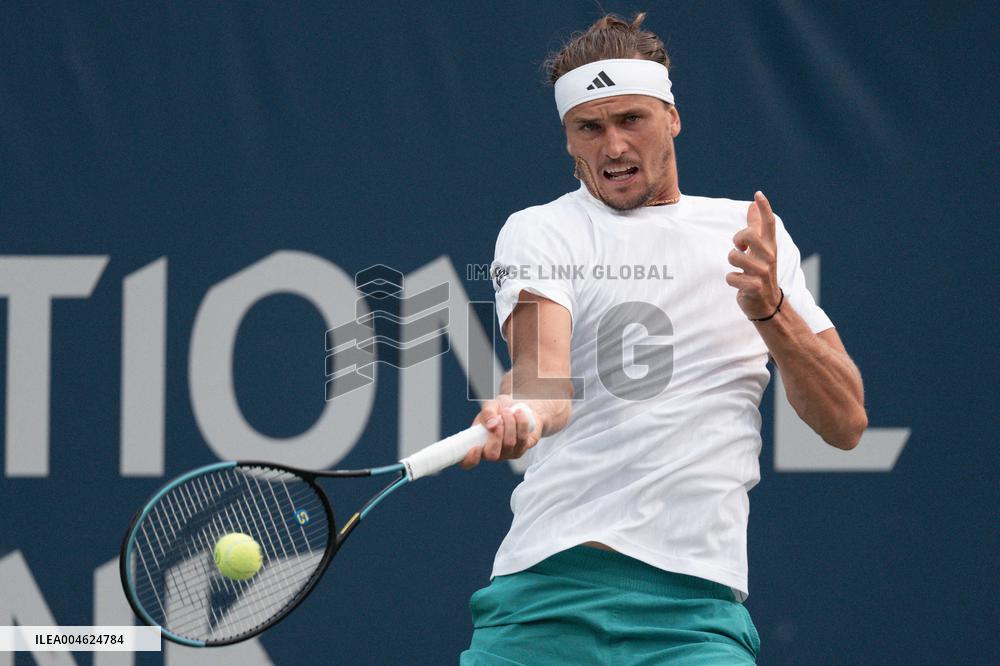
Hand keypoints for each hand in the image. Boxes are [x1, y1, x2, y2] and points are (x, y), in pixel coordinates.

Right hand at [459, 395, 541, 468]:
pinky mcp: (522, 449)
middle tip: (499, 418)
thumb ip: (488, 413)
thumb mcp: (490, 406)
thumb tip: (492, 426)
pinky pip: (523, 439)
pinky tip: (519, 414)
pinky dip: (521, 423)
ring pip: (509, 444)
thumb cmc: (500, 409)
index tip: (476, 448)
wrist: (519, 407)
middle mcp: (491, 453)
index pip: (467, 462)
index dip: (470, 459)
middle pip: (492, 454)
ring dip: (509, 423)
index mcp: (477, 444)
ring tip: (508, 411)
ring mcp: (507, 453)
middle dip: (496, 434)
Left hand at [726, 191, 781, 319]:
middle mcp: (769, 257)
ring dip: (732, 263)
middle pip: (748, 235)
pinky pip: (730, 276)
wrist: (767, 303)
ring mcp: (762, 272)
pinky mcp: (754, 286)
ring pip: (734, 256)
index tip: (758, 194)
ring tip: (741, 269)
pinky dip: (731, 280)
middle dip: (738, 239)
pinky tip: (740, 284)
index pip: (769, 224)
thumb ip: (756, 226)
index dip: (764, 208)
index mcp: (770, 246)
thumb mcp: (760, 249)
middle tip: (740, 248)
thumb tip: (752, 204)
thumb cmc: (760, 272)